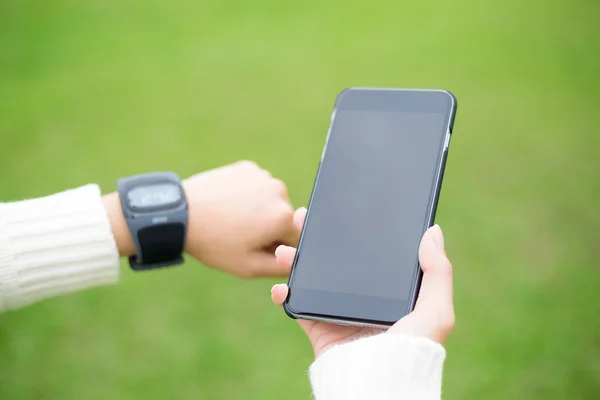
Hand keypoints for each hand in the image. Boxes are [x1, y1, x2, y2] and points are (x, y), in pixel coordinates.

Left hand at [105, 161, 299, 277]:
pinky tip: (228, 203)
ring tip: (232, 219)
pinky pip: (257, 186)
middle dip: (270, 227)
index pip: (295, 238)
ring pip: (271, 200)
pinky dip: (248, 194)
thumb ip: (281, 267)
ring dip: (260, 210)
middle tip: (240, 235)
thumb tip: (296, 259)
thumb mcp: (249, 267)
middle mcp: (279, 191)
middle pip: (285, 217)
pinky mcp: (248, 167)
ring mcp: (263, 176)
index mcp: (283, 217)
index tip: (254, 248)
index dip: (277, 247)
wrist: (181, 213)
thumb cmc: (214, 243)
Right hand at [271, 208, 454, 357]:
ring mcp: (337, 312)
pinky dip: (283, 294)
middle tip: (303, 218)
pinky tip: (279, 287)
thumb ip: (437, 272)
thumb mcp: (436, 310)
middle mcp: (361, 298)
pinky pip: (297, 306)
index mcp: (387, 292)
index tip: (341, 209)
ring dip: (294, 260)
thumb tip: (433, 231)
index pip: (367, 253)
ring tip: (283, 250)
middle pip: (334, 260)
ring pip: (311, 277)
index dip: (354, 230)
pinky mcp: (318, 327)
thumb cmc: (411, 350)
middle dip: (315, 238)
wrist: (379, 381)